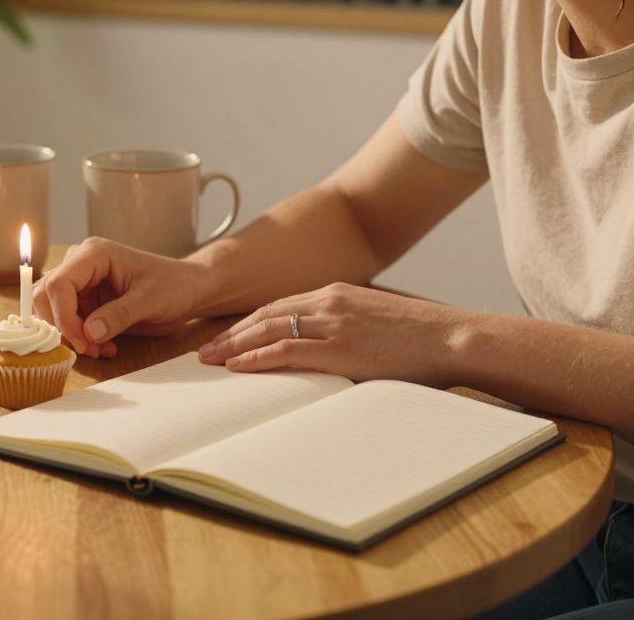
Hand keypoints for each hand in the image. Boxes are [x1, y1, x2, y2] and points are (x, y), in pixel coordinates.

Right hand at [33, 237, 205, 358]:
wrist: (189, 290)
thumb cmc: (175, 286)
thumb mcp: (150, 301)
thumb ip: (119, 316)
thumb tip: (88, 334)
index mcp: (93, 254)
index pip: (57, 284)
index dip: (62, 316)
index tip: (82, 342)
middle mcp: (80, 264)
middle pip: (45, 297)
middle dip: (64, 328)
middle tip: (90, 348)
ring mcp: (81, 282)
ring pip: (53, 312)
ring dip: (72, 336)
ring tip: (101, 349)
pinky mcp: (85, 300)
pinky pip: (68, 322)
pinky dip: (81, 339)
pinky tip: (105, 346)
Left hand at [197, 282, 465, 386]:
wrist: (453, 338)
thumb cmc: (421, 338)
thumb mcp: (376, 322)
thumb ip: (347, 328)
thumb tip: (327, 349)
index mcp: (337, 294)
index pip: (279, 306)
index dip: (249, 323)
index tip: (228, 336)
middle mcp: (329, 302)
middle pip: (265, 315)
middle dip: (232, 334)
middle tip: (205, 351)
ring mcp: (333, 323)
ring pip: (269, 330)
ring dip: (235, 346)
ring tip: (211, 360)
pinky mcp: (340, 347)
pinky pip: (287, 350)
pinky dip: (258, 357)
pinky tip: (238, 366)